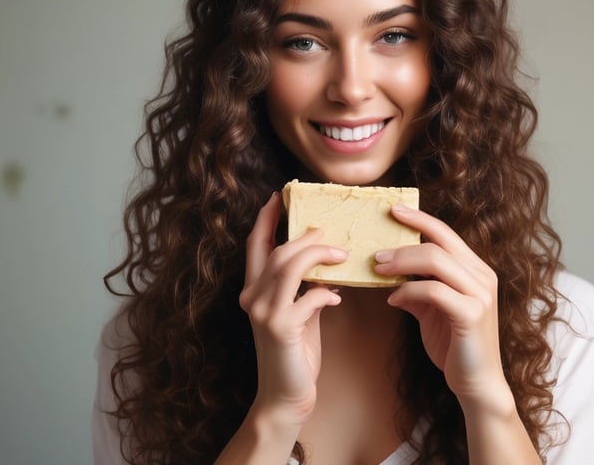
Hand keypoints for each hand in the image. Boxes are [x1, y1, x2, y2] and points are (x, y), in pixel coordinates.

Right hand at [239, 192, 346, 424]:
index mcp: (253, 290)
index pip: (256, 245)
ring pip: (289, 267)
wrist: (286, 396)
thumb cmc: (295, 353)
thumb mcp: (298, 313)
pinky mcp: (281, 329)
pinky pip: (308, 297)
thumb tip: (328, 263)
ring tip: (341, 255)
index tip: (280, 197)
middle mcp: (252, 297)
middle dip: (307, 237)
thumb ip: (305, 287)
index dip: (266, 219)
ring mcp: (264, 313)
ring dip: (319, 256)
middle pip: (278, 251)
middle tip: (331, 233)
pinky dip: (326, 293)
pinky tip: (337, 298)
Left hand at [374, 205, 511, 414]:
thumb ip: (417, 289)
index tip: (393, 210)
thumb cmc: (455, 346)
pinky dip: (408, 291)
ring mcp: (480, 294)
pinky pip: (433, 290)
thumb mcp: (432, 311)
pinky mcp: (472, 314)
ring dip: (402, 263)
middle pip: (439, 242)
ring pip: (436, 261)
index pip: (445, 233)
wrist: (476, 383)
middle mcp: (482, 276)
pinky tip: (393, 300)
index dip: (419, 219)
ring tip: (378, 270)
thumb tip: (390, 276)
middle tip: (375, 253)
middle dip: (403, 243)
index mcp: (475, 270)